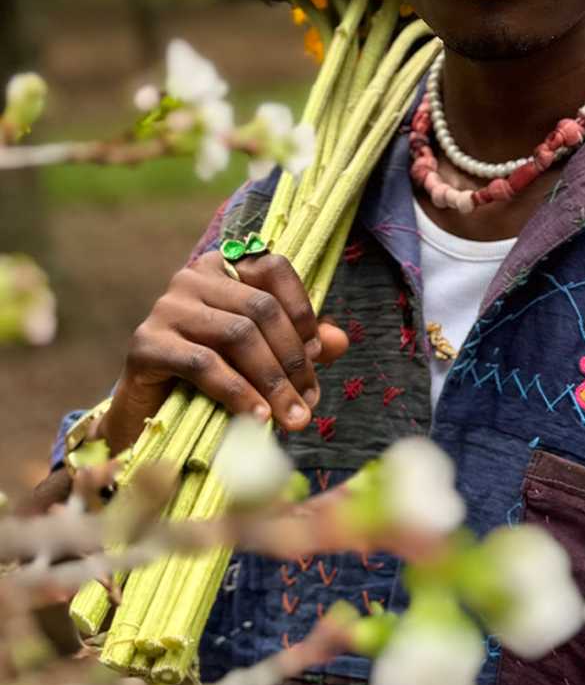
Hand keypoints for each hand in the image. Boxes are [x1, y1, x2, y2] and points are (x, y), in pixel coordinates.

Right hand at [98, 250, 349, 454]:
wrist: (150, 410)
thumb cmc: (215, 376)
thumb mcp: (265, 356)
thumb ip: (303, 344)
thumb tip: (340, 342)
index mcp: (224, 268)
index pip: (274, 268)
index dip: (303, 310)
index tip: (318, 355)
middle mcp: (192, 278)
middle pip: (260, 308)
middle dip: (293, 359)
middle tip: (309, 401)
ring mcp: (166, 308)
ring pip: (237, 335)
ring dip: (272, 381)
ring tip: (291, 417)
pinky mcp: (145, 344)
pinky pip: (203, 364)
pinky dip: (237, 392)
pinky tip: (256, 417)